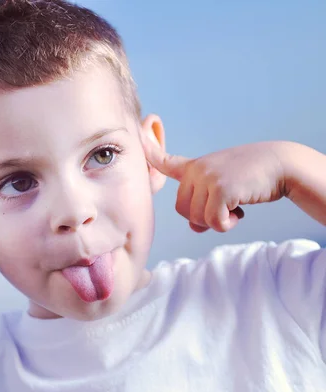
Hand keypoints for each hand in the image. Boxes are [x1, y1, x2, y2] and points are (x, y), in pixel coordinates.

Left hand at [142, 136, 287, 232]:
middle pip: (182, 210)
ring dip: (217, 222)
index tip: (136, 137)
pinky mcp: (221, 188)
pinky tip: (239, 214)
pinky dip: (226, 225)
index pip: (165, 162)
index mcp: (195, 166)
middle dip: (202, 217)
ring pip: (197, 219)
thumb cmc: (252, 177)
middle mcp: (196, 170)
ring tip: (235, 208)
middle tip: (225, 209)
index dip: (149, 154)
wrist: (281, 164)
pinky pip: (213, 222)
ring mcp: (207, 177)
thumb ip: (204, 205)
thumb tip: (195, 227)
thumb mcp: (222, 187)